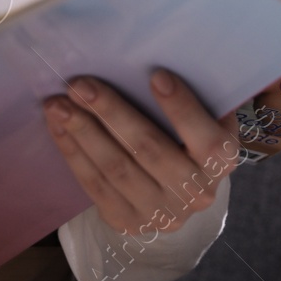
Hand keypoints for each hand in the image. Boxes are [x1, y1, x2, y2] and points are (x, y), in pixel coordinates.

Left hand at [43, 68, 238, 236]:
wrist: (178, 194)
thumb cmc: (190, 139)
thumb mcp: (207, 120)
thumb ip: (196, 97)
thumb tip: (159, 59)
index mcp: (222, 163)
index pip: (207, 141)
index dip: (182, 109)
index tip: (155, 75)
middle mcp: (196, 193)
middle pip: (149, 150)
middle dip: (112, 114)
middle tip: (82, 86)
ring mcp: (160, 213)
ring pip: (116, 169)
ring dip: (83, 132)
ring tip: (59, 104)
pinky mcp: (128, 222)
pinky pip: (95, 185)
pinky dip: (73, 152)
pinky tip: (58, 126)